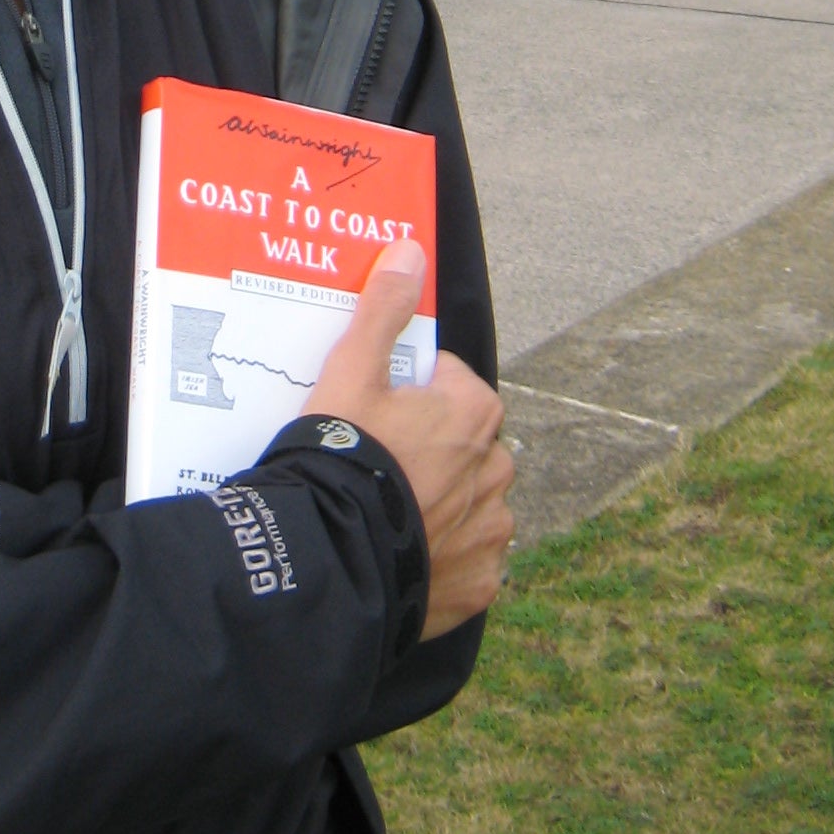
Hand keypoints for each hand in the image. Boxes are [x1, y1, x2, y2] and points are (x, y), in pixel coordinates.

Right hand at [304, 244, 511, 640]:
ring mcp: (492, 531)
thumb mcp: (352, 372)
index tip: (373, 411)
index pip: (448, 384)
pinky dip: (439, 557)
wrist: (334, 556)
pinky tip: (399, 552)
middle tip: (375, 463)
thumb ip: (382, 311)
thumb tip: (410, 250)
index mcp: (476, 412)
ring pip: (468, 504)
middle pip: (462, 445)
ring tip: (384, 513)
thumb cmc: (344, 454)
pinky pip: (464, 560)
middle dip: (430, 450)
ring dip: (438, 505)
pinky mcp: (480, 583)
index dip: (407, 393)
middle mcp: (499, 469)